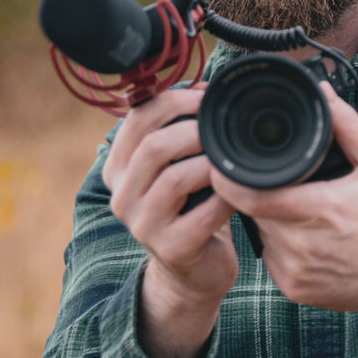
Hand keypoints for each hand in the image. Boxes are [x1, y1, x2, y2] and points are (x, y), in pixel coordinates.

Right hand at [103, 87, 238, 357]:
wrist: (193, 272)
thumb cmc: (191, 210)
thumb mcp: (175, 167)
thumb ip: (179, 130)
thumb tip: (205, 86)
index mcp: (118, 168)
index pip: (136, 119)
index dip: (175, 100)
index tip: (206, 97)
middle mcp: (121, 196)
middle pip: (153, 146)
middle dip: (195, 130)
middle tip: (223, 130)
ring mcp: (143, 225)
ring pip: (174, 178)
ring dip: (211, 163)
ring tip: (231, 161)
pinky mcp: (171, 249)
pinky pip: (202, 213)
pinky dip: (226, 197)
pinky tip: (239, 193)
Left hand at [209, 84, 357, 335]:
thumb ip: (347, 126)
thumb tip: (322, 94)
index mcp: (319, 209)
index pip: (251, 195)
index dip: (229, 180)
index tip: (223, 166)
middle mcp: (301, 244)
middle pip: (254, 210)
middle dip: (262, 193)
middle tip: (288, 187)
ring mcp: (294, 270)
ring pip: (261, 234)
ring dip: (271, 220)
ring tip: (305, 214)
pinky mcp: (292, 289)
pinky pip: (270, 259)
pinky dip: (280, 245)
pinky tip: (308, 241)